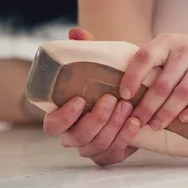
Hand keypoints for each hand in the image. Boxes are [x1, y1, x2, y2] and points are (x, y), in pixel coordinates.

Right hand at [43, 28, 139, 165]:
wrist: (128, 98)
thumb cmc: (104, 82)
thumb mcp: (95, 66)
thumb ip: (85, 51)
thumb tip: (76, 33)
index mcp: (62, 118)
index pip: (52, 126)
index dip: (64, 117)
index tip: (80, 99)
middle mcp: (74, 136)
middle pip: (78, 138)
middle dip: (96, 119)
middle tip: (111, 99)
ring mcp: (92, 147)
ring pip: (97, 146)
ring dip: (113, 127)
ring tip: (127, 106)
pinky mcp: (111, 154)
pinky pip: (115, 153)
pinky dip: (126, 138)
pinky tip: (135, 122)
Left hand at [120, 26, 187, 129]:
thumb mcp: (169, 45)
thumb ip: (148, 59)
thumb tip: (114, 79)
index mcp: (167, 42)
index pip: (145, 57)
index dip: (132, 76)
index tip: (123, 95)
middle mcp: (186, 51)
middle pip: (163, 83)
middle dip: (147, 106)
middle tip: (136, 122)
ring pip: (183, 93)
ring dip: (167, 112)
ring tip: (155, 125)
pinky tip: (184, 120)